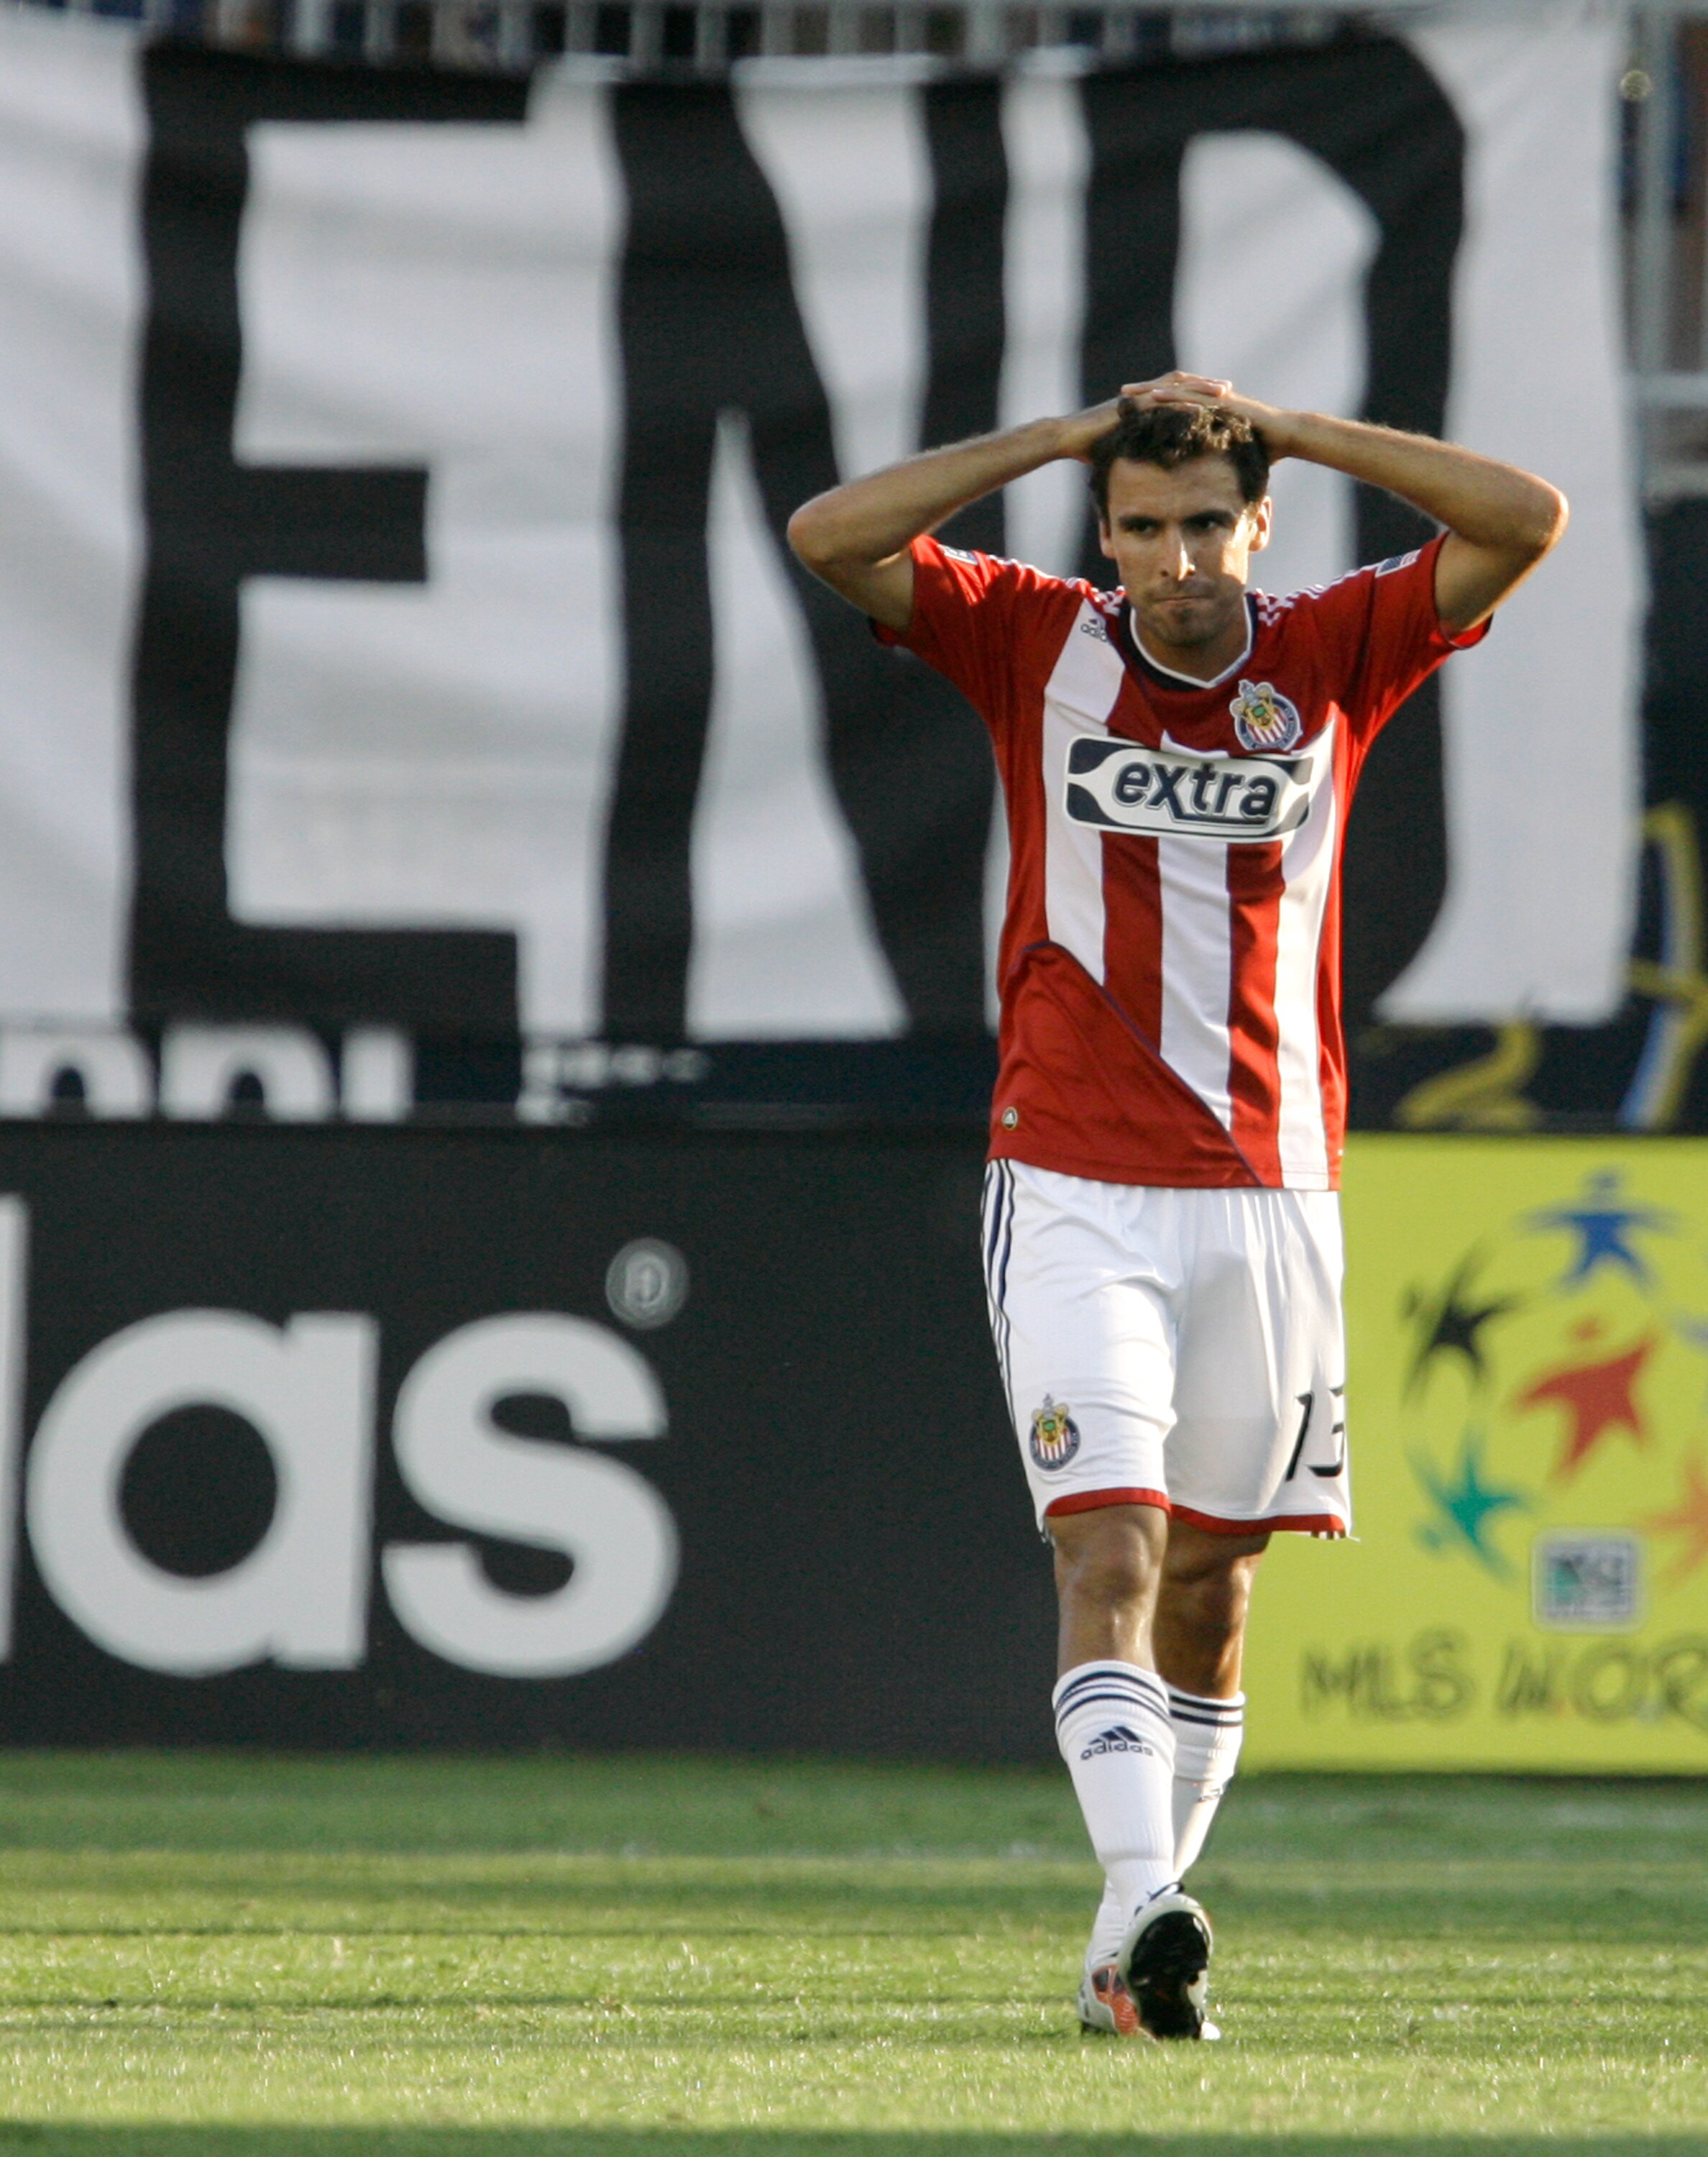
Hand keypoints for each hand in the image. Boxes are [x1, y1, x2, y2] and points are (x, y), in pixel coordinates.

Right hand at [1052, 375, 1238, 461]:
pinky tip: (1199, 405)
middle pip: (1181, 384)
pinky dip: (1182, 400)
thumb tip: (1141, 476)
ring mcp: (1138, 398)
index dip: (1196, 395)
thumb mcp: (1118, 451)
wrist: (1067, 438)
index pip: (1175, 393)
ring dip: (1201, 387)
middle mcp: (1143, 395)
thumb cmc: (1087, 448)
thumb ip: (1133, 454)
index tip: (1218, 401)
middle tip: (1230, 389)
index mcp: (1142, 403)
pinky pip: (1162, 400)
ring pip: (1176, 387)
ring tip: (1224, 391)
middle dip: (1205, 386)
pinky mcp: (1132, 404)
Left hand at [1119, 372, 1296, 456]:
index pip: (1175, 404)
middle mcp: (1210, 399)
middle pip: (1171, 392)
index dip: (1153, 404)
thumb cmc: (1265, 449)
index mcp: (1209, 410)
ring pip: (1177, 390)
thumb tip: (1211, 487)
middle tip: (1120, 392)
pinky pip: (1193, 397)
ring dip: (1152, 390)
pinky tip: (1153, 396)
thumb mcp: (1233, 458)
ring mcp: (1216, 397)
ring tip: (1128, 392)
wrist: (1288, 435)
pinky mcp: (1223, 401)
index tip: (1131, 407)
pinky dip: (1172, 396)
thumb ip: (1219, 464)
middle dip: (1145, 391)